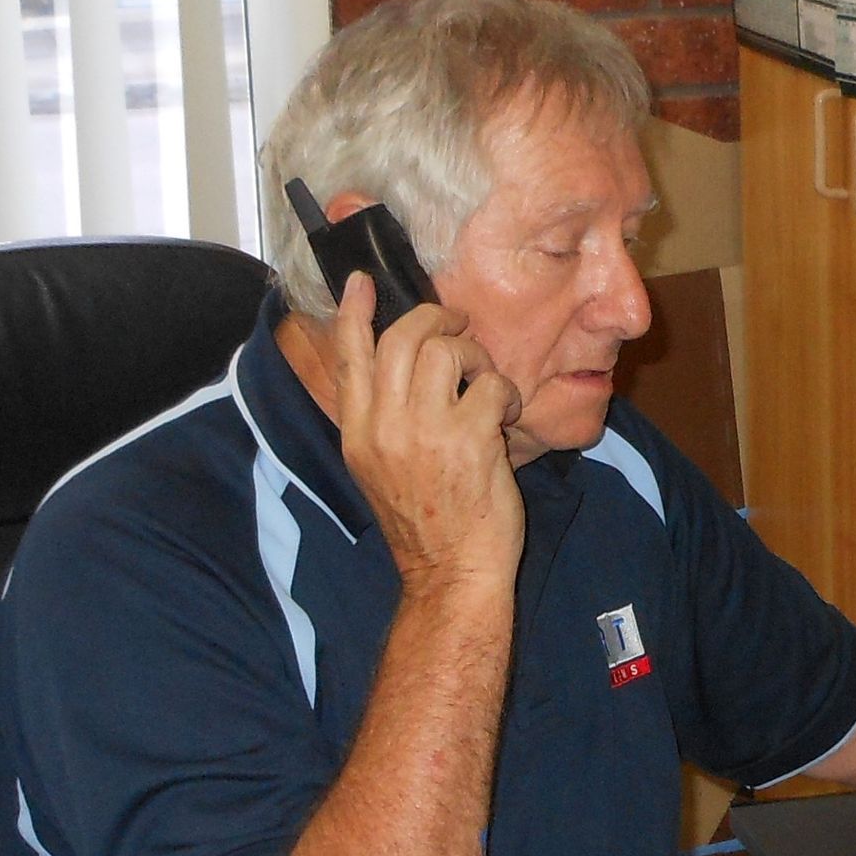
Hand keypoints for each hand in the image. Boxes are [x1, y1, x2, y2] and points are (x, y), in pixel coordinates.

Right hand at [331, 272, 525, 598]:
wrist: (450, 573)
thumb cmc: (423, 524)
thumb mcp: (378, 470)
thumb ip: (382, 418)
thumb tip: (399, 367)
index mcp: (357, 432)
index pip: (349, 357)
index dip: (355, 312)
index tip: (361, 282)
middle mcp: (384, 426)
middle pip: (401, 338)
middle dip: (435, 319)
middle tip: (458, 326)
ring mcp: (426, 431)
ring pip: (445, 350)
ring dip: (474, 355)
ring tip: (485, 380)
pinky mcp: (469, 440)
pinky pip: (491, 385)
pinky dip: (505, 392)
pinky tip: (507, 414)